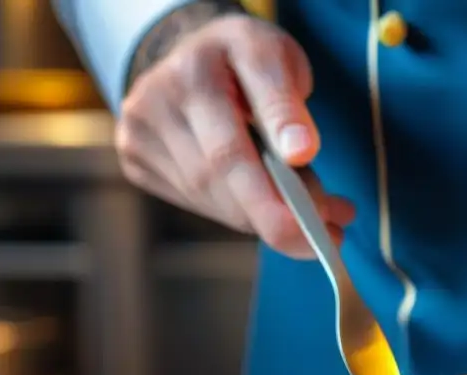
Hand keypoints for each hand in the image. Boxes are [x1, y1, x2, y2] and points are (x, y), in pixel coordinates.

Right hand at [115, 13, 354, 257]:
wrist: (191, 51)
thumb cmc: (242, 58)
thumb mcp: (276, 58)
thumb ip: (288, 105)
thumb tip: (301, 153)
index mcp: (195, 70)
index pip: (232, 148)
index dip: (273, 194)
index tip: (318, 221)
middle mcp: (155, 102)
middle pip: (219, 181)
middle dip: (279, 218)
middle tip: (330, 232)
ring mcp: (138, 133)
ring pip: (208, 198)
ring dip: (262, 218)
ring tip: (307, 217)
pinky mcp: (136, 158)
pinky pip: (195, 202)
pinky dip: (237, 211)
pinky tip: (263, 204)